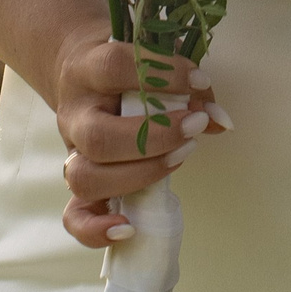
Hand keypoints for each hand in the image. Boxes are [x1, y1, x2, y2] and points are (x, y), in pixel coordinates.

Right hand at [54, 28, 228, 251]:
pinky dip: (97, 229)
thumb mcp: (153, 62)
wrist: (78, 73)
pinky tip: (129, 228)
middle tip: (194, 126)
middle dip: (154, 138)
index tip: (199, 81)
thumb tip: (220, 121)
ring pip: (86, 177)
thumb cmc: (127, 69)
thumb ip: (189, 87)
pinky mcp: (75, 184)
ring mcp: (70, 151)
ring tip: (181, 157)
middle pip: (98, 136)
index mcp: (87, 68)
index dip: (160, 75)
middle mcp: (74, 113)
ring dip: (140, 175)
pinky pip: (74, 217)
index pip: (114, 68)